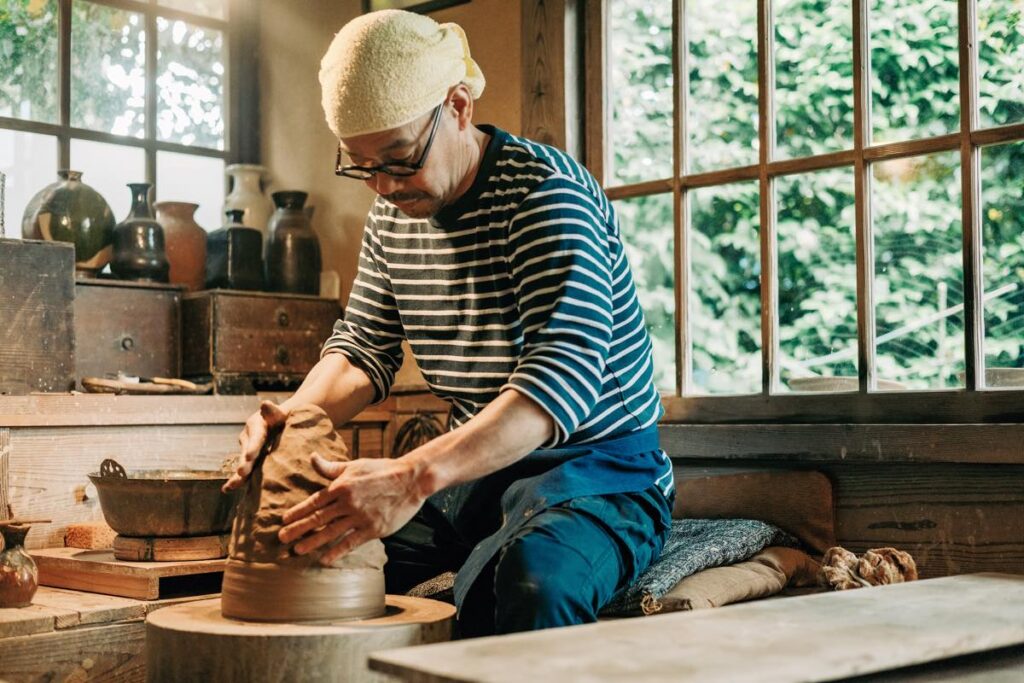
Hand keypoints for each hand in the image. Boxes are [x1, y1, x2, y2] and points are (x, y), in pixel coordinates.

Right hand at [222, 401, 288, 491]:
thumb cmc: (285, 417)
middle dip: (244, 463)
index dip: (253, 446)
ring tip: (232, 485)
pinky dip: (235, 480)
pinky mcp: (250, 460)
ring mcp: (248, 449)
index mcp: (256, 424)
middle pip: (247, 451)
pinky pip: (243, 471)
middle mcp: (249, 437)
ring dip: (238, 474)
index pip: (256, 436)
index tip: (250, 456)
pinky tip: (227, 489)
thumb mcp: (280, 412)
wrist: (284, 422)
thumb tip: (265, 404)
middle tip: (242, 472)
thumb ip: (274, 411)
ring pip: (243, 462)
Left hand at [278, 454, 425, 564]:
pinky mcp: (373, 529)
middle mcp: (347, 502)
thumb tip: (312, 458)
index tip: (284, 520)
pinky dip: (337, 552)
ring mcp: (360, 517)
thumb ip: (331, 468)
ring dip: (312, 542)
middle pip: (318, 518)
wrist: (411, 479)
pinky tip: (325, 559)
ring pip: (331, 532)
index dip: (298, 511)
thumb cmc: (382, 470)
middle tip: (282, 538)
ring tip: (297, 550)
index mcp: (341, 486)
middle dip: (298, 529)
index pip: (314, 501)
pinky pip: (351, 542)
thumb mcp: (355, 465)